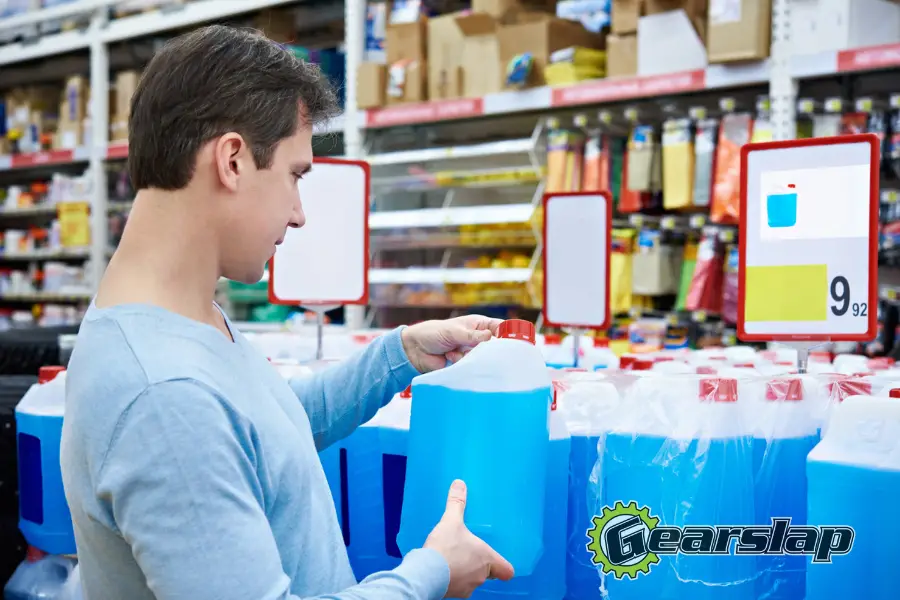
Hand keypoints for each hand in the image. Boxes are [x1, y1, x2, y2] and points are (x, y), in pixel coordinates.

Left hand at [401, 315, 502, 372]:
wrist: (415, 350)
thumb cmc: (433, 333)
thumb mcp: (453, 331)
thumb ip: (471, 336)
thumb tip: (490, 336)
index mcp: (478, 325)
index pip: (499, 327)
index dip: (507, 334)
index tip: (510, 343)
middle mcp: (478, 339)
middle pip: (494, 346)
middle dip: (487, 350)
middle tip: (476, 349)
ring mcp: (471, 352)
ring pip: (483, 358)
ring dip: (468, 356)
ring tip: (453, 351)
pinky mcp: (465, 364)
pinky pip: (472, 367)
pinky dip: (462, 364)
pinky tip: (450, 358)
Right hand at [424, 480, 514, 598]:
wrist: (426, 573)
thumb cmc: (445, 548)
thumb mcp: (451, 521)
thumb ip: (457, 503)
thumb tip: (460, 483)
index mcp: (486, 559)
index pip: (506, 570)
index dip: (502, 566)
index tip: (496, 561)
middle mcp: (481, 576)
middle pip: (487, 574)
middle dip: (478, 564)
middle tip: (466, 553)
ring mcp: (468, 588)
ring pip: (472, 581)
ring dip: (465, 572)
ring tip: (452, 560)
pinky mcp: (453, 595)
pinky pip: (457, 588)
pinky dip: (452, 580)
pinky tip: (442, 571)